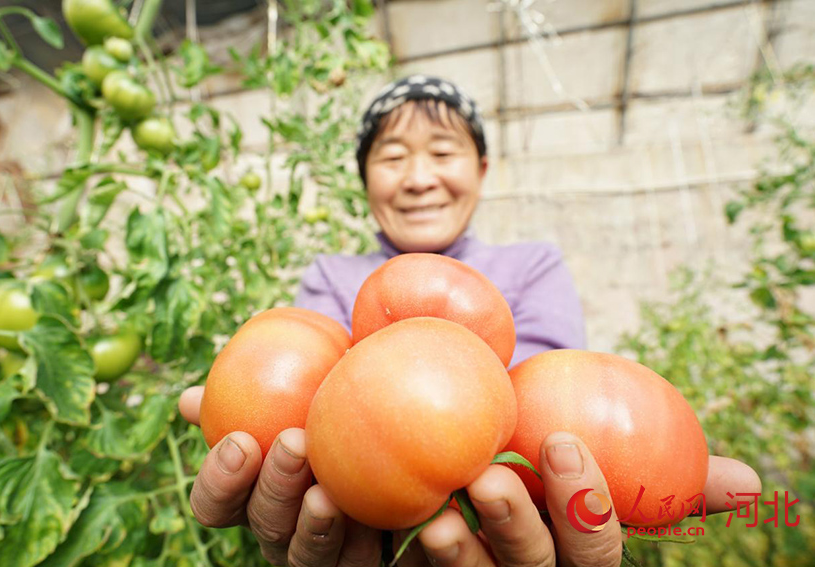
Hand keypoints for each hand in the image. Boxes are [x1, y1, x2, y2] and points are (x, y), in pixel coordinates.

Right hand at [179, 386, 381, 566]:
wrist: (392, 427)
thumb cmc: (328, 405)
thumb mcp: (299, 387)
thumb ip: (250, 390)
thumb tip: (189, 399)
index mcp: (250, 494)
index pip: (214, 502)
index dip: (218, 480)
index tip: (240, 440)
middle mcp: (279, 529)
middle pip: (262, 524)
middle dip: (274, 487)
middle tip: (294, 444)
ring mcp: (317, 552)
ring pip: (303, 554)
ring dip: (312, 524)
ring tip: (325, 491)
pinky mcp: (357, 561)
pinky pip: (355, 562)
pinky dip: (360, 540)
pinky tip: (370, 513)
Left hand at [404, 432, 761, 566]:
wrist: (480, 468)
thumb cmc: (550, 467)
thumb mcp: (597, 464)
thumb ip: (662, 478)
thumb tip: (753, 484)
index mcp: (572, 553)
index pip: (592, 549)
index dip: (583, 507)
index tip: (559, 442)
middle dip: (518, 532)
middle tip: (490, 479)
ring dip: (454, 554)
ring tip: (438, 514)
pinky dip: (380, 543)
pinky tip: (359, 505)